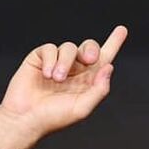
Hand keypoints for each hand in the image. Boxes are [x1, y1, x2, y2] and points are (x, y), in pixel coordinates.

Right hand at [0, 25, 127, 134]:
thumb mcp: (82, 107)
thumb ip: (99, 89)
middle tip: (89, 59)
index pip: (104, 59)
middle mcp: (75, 70)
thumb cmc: (54, 117)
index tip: (122, 29)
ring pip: (68, 47)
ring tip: (56, 79)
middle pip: (89, 47)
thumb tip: (109, 67)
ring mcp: (57, 63)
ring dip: (65, 63)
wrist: (25, 118)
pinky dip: (50, 60)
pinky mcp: (40, 58)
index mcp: (88, 81)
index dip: (113, 43)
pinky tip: (46, 75)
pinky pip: (50, 48)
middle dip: (91, 49)